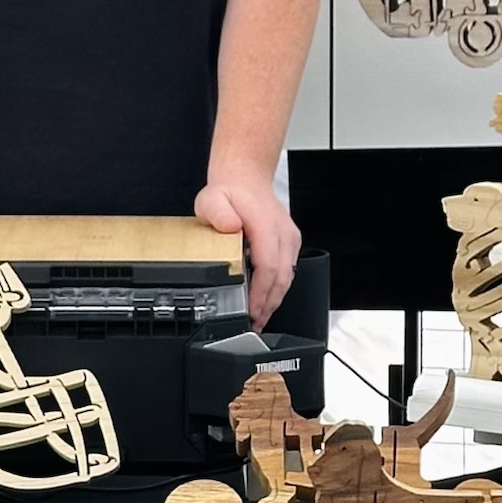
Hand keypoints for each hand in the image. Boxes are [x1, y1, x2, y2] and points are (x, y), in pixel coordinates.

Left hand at [195, 176, 300, 330]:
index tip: (252, 310)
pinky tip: (266, 301)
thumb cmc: (229, 192)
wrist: (246, 178)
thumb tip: (229, 226)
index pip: (269, 265)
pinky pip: (288, 270)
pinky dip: (277, 288)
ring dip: (274, 300)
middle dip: (268, 305)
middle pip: (282, 278)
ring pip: (288, 277)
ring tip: (259, 319)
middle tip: (253, 324)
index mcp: (265, 225)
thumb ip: (217, 213)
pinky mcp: (290, 243)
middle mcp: (282, 233)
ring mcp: (289, 238)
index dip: (262, 292)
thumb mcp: (211, 199)